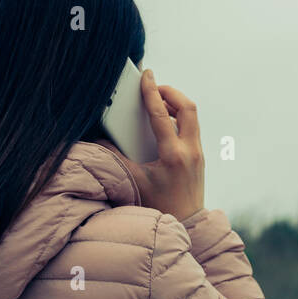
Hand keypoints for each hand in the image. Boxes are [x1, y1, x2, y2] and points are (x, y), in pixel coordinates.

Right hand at [108, 70, 205, 219]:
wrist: (188, 224)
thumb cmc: (160, 206)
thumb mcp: (133, 181)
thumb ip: (115, 159)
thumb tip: (97, 142)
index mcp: (173, 154)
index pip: (161, 114)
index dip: (151, 91)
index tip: (146, 75)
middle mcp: (190, 151)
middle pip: (188, 107)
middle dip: (171, 92)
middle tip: (154, 88)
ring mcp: (198, 153)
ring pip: (192, 116)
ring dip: (175, 104)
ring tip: (157, 103)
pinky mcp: (200, 157)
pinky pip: (191, 128)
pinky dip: (178, 119)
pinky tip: (164, 124)